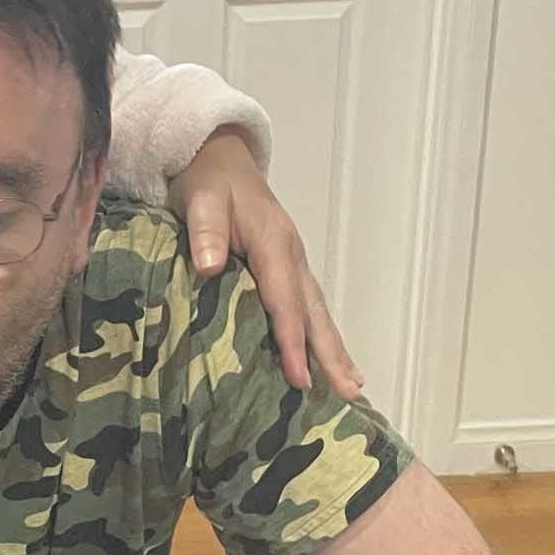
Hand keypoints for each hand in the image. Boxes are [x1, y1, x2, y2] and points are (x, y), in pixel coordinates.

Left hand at [167, 129, 360, 397]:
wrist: (221, 161)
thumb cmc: (209, 183)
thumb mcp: (201, 200)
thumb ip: (206, 232)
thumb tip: (210, 266)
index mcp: (274, 243)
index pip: (284, 301)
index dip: (292, 341)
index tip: (299, 378)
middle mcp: (293, 257)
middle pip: (315, 313)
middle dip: (331, 355)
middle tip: (350, 393)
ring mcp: (295, 264)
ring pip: (319, 313)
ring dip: (335, 350)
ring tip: (353, 387)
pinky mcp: (290, 270)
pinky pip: (310, 308)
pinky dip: (322, 337)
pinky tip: (331, 361)